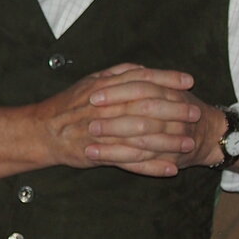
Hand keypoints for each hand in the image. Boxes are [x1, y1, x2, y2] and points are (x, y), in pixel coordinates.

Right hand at [32, 63, 217, 177]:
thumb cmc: (69, 104)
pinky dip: (150, 167)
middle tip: (196, 112)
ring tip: (189, 144)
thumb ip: (117, 74)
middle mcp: (105, 108)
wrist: (42, 130)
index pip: (142, 79)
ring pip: (141, 137)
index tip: (189, 81)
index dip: (167, 79)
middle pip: (146, 107)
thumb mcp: (91, 81)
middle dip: (174, 110)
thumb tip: (142, 68)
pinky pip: (129, 162)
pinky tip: (170, 169)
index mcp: (104, 87)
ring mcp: (103, 132)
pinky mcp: (100, 154)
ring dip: (167, 141)